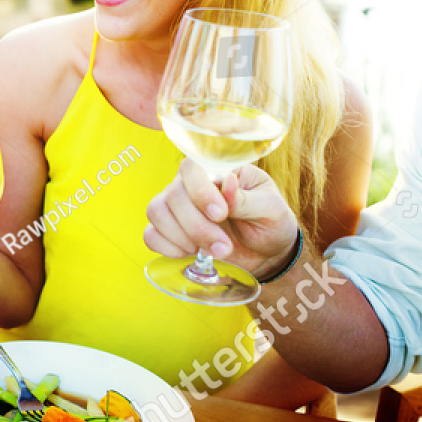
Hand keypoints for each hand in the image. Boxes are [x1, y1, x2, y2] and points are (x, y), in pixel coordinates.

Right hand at [143, 159, 299, 276]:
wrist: (267, 252)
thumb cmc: (270, 222)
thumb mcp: (270, 209)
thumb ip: (247, 198)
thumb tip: (226, 183)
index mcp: (216, 171)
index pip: (191, 168)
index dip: (200, 192)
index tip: (221, 214)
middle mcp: (190, 185)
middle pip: (173, 196)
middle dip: (198, 226)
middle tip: (225, 246)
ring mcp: (176, 208)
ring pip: (157, 212)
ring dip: (183, 237)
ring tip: (213, 251)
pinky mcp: (170, 231)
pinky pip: (151, 235)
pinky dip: (169, 248)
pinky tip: (192, 253)